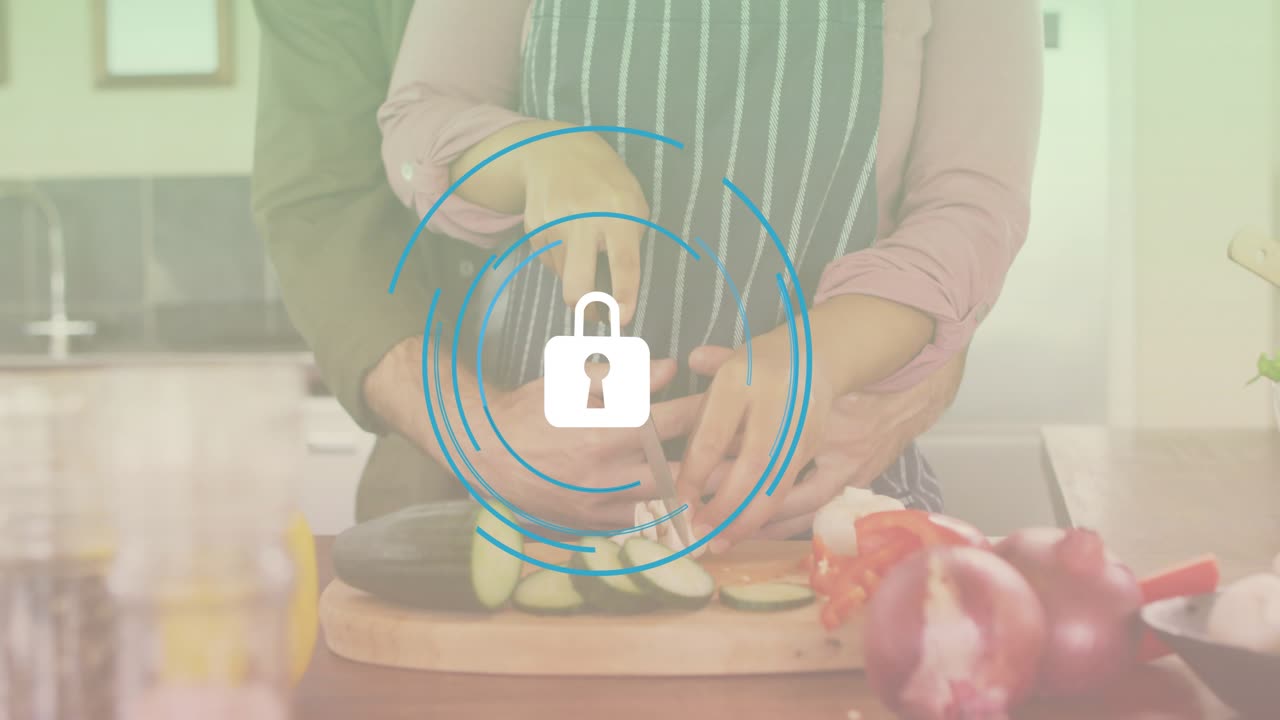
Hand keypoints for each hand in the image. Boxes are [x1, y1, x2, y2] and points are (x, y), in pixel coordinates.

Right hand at [364, 337, 708, 529]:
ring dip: (696, 497)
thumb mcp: (572, 380)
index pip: (673, 420)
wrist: (484, 452)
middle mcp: (606, 473)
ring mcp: (598, 505)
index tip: (728, 406)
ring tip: (727, 489)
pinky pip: (638, 528)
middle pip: (680, 471)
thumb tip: (673, 368)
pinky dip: (664, 520)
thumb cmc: (530, 410)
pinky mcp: (590, 525)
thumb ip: (626, 375)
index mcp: (605, 430)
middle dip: (714, 464)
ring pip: (664, 508)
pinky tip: (688, 514)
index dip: (706, 411)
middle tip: (743, 455)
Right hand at [518, 121, 647, 323]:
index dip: (623, 296)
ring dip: (577, 280)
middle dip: (586, 309)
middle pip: (577, 284)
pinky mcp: (533, 230)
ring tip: (585, 255)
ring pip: (564, 278)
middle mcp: (582, 221)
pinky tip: (568, 238)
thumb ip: (630, 241)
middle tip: (597, 314)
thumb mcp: (632, 203)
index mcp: (617, 214)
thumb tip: (618, 289)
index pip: (623, 263)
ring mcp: (552, 226)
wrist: (555, 151)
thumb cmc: (606, 182)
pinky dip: (562, 261)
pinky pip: (550, 264)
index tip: (622, 319)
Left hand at [678, 295, 936, 550]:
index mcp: (760, 378)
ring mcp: (827, 437)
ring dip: (751, 521)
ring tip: (722, 540)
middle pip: (754, 466)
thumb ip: (722, 359)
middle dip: (722, 506)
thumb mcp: (757, 351)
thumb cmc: (800, 361)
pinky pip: (814, 501)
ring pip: (786, 489)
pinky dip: (785, 521)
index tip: (676, 499)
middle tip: (696, 530)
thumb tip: (691, 360)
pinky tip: (759, 533)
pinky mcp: (851, 461)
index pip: (718, 433)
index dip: (693, 472)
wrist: (869, 363)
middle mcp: (794, 410)